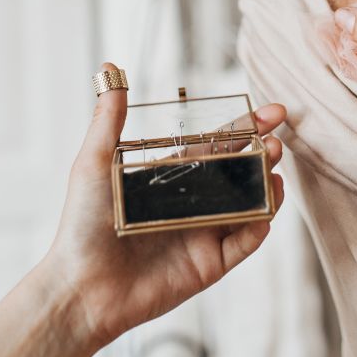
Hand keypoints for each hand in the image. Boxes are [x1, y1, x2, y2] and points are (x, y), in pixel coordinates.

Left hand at [43, 64, 285, 348]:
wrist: (81, 286)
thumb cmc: (80, 226)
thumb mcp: (94, 162)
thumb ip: (109, 119)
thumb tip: (110, 70)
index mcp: (170, 177)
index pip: (217, 147)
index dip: (245, 129)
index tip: (270, 113)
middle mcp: (191, 204)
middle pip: (239, 173)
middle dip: (262, 154)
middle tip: (275, 142)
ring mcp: (203, 234)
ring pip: (249, 206)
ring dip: (266, 187)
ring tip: (274, 168)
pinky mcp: (209, 265)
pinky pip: (244, 244)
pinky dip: (260, 226)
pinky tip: (267, 207)